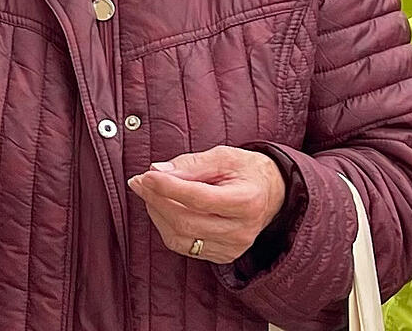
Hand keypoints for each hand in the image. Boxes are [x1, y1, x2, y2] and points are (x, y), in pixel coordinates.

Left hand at [128, 146, 287, 264]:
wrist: (271, 193)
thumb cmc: (245, 170)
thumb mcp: (222, 156)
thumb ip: (189, 164)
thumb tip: (156, 171)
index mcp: (246, 201)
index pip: (199, 198)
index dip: (168, 187)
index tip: (146, 175)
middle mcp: (242, 230)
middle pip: (185, 221)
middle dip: (156, 200)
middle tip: (140, 181)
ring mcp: (233, 247)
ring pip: (180, 237)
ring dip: (157, 213)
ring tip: (150, 192)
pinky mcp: (223, 255)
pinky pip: (184, 246)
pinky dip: (166, 226)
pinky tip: (164, 208)